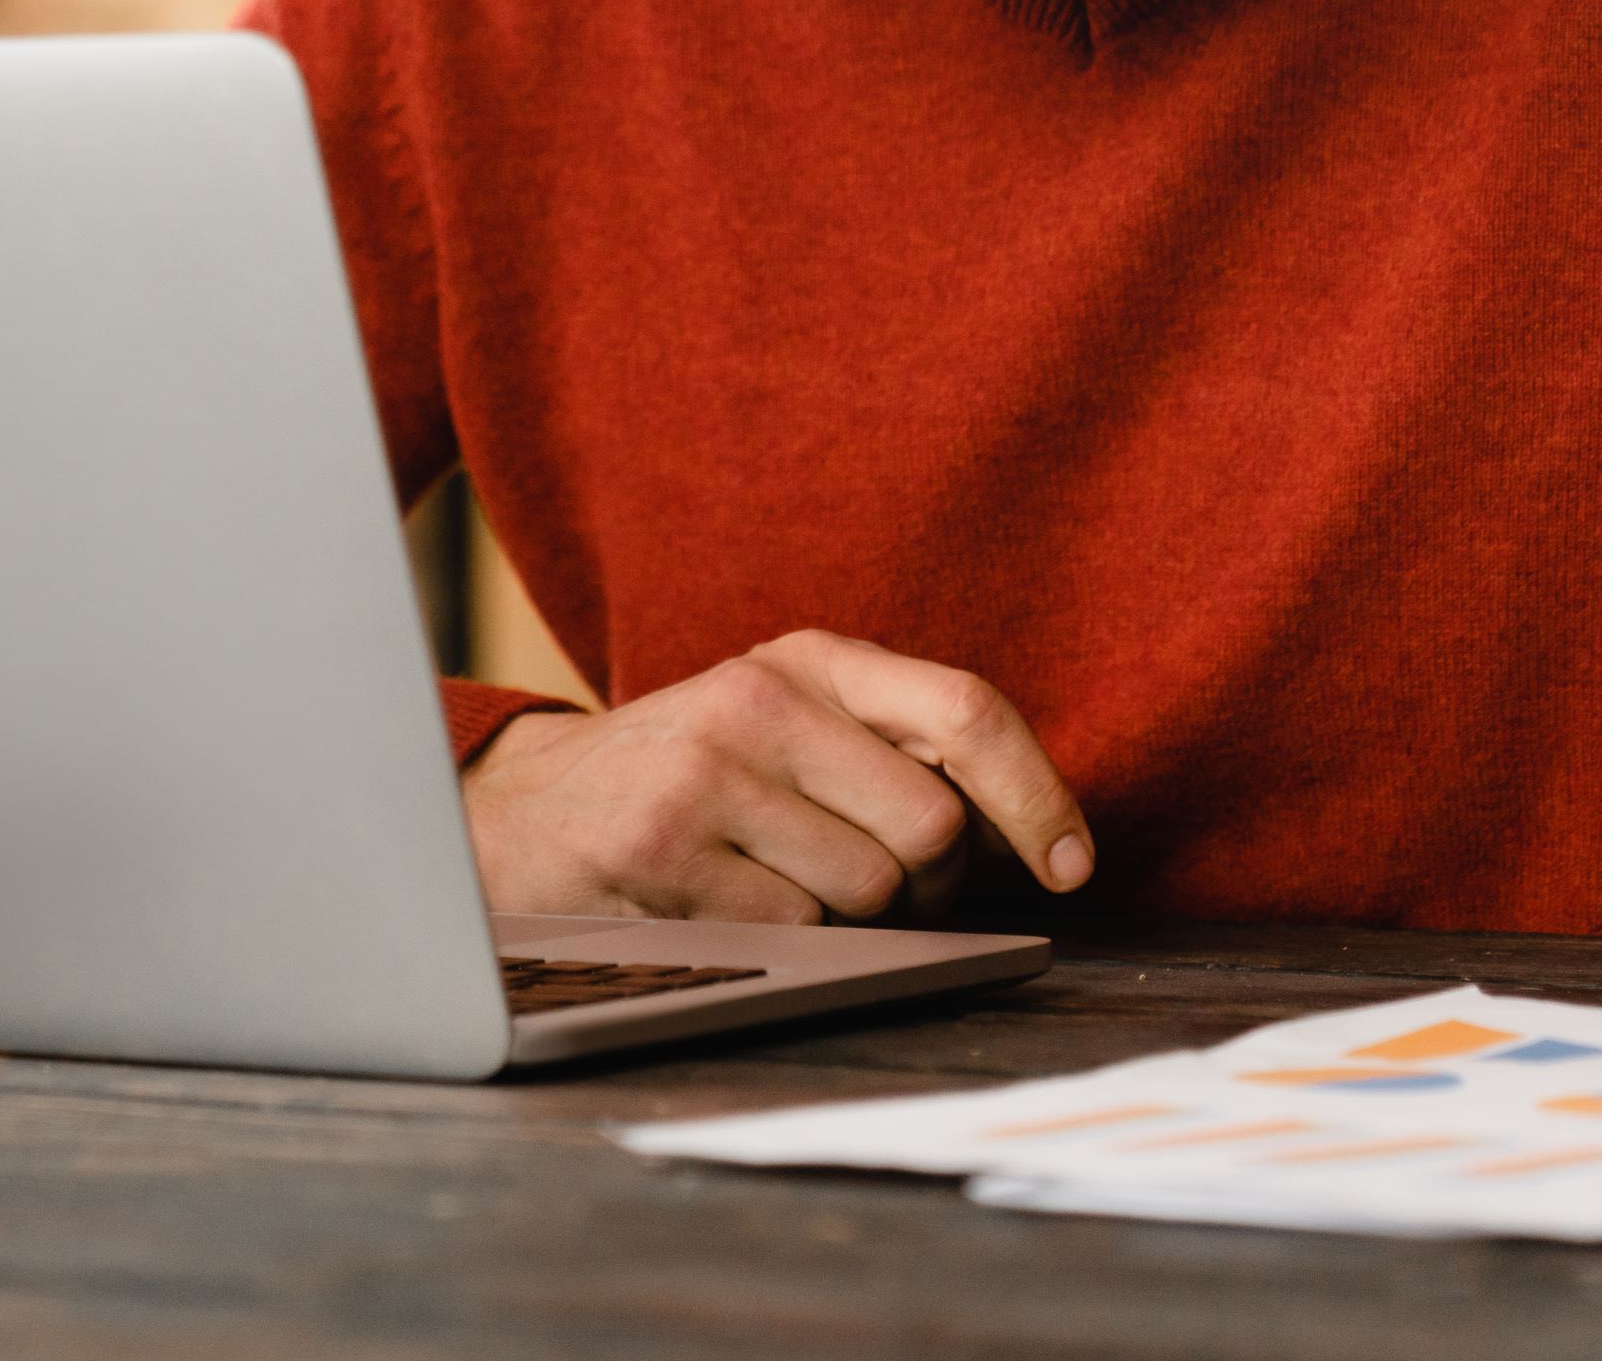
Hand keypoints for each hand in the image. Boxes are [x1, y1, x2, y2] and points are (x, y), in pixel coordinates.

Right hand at [464, 630, 1096, 922]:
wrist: (529, 814)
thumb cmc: (692, 781)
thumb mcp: (787, 728)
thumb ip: (894, 752)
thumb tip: (1030, 835)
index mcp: (810, 660)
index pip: (966, 712)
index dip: (1038, 796)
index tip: (1072, 865)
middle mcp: (762, 699)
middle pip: (932, 828)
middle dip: (927, 884)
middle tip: (871, 883)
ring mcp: (709, 772)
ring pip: (870, 892)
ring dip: (849, 918)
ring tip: (778, 884)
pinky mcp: (665, 848)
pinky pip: (798, 933)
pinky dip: (785, 942)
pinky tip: (728, 906)